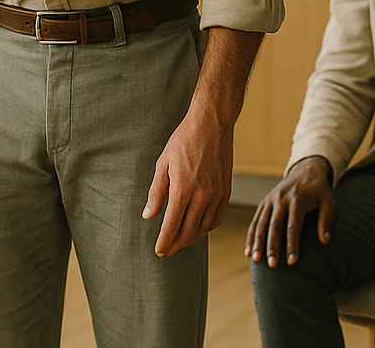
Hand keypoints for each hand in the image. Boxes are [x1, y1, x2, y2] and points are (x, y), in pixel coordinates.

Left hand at [143, 101, 232, 256]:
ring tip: (180, 241)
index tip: (159, 251)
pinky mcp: (226, 191)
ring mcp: (217, 194)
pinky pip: (217, 218)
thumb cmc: (184, 141)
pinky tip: (198, 228)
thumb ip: (156, 192)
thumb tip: (148, 216)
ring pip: (204, 228)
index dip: (164, 242)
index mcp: (183, 189)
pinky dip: (207, 228)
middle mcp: (202, 196)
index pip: (172, 226)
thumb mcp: (163, 164)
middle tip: (166, 250)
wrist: (212, 124)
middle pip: (188, 232)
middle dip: (176, 244)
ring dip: (191, 238)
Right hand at [244, 155, 335, 266]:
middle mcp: (281, 198)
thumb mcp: (329, 202)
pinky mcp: (264, 202)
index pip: (293, 226)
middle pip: (274, 225)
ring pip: (261, 223)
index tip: (292, 262)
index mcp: (298, 199)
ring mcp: (270, 200)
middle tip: (272, 265)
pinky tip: (248, 252)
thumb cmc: (320, 191)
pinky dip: (250, 236)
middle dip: (272, 246)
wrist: (306, 171)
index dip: (292, 244)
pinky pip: (255, 221)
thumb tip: (325, 241)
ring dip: (258, 242)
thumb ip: (327, 220)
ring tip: (257, 260)